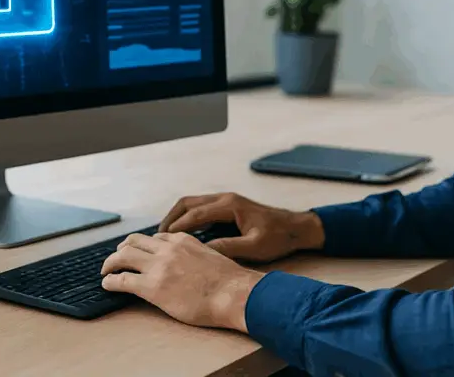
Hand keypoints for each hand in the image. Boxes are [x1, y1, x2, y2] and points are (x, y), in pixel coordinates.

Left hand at [100, 232, 263, 330]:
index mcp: (182, 240)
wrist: (232, 294)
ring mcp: (158, 266)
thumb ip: (196, 255)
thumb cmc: (229, 282)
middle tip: (117, 258)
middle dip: (123, 248)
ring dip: (111, 262)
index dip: (144, 245)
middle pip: (134, 241)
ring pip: (123, 255)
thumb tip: (193, 265)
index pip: (156, 237)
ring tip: (106, 270)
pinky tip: (107, 284)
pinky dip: (110, 280)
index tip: (140, 251)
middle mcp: (167, 249)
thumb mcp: (212, 257)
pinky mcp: (152, 287)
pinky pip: (122, 279)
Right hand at [159, 192, 324, 262]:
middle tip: (157, 236)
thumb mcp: (254, 247)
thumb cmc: (278, 238)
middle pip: (188, 203)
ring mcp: (226, 201)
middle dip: (170, 218)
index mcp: (229, 205)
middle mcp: (225, 198)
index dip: (177, 226)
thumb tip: (203, 253)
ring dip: (177, 217)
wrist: (296, 228)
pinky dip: (187, 218)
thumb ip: (228, 248)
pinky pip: (201, 208)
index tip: (162, 240)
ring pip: (193, 203)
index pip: (195, 213)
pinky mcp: (228, 207)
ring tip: (165, 236)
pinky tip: (183, 234)